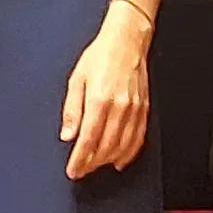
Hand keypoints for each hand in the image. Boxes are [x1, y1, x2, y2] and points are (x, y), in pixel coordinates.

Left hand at [58, 15, 151, 181]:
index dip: (80, 160)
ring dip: (109, 160)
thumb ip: (72, 110)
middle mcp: (119, 108)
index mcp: (99, 100)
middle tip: (82, 170)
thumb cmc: (100, 56)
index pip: (88, 141)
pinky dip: (129, 153)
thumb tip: (68, 134)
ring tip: (97, 166)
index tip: (73, 171)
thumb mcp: (76, 79)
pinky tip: (120, 159)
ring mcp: (134, 110)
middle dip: (92, 164)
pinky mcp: (144, 109)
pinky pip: (138, 138)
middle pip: (106, 148)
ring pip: (123, 147)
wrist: (126, 41)